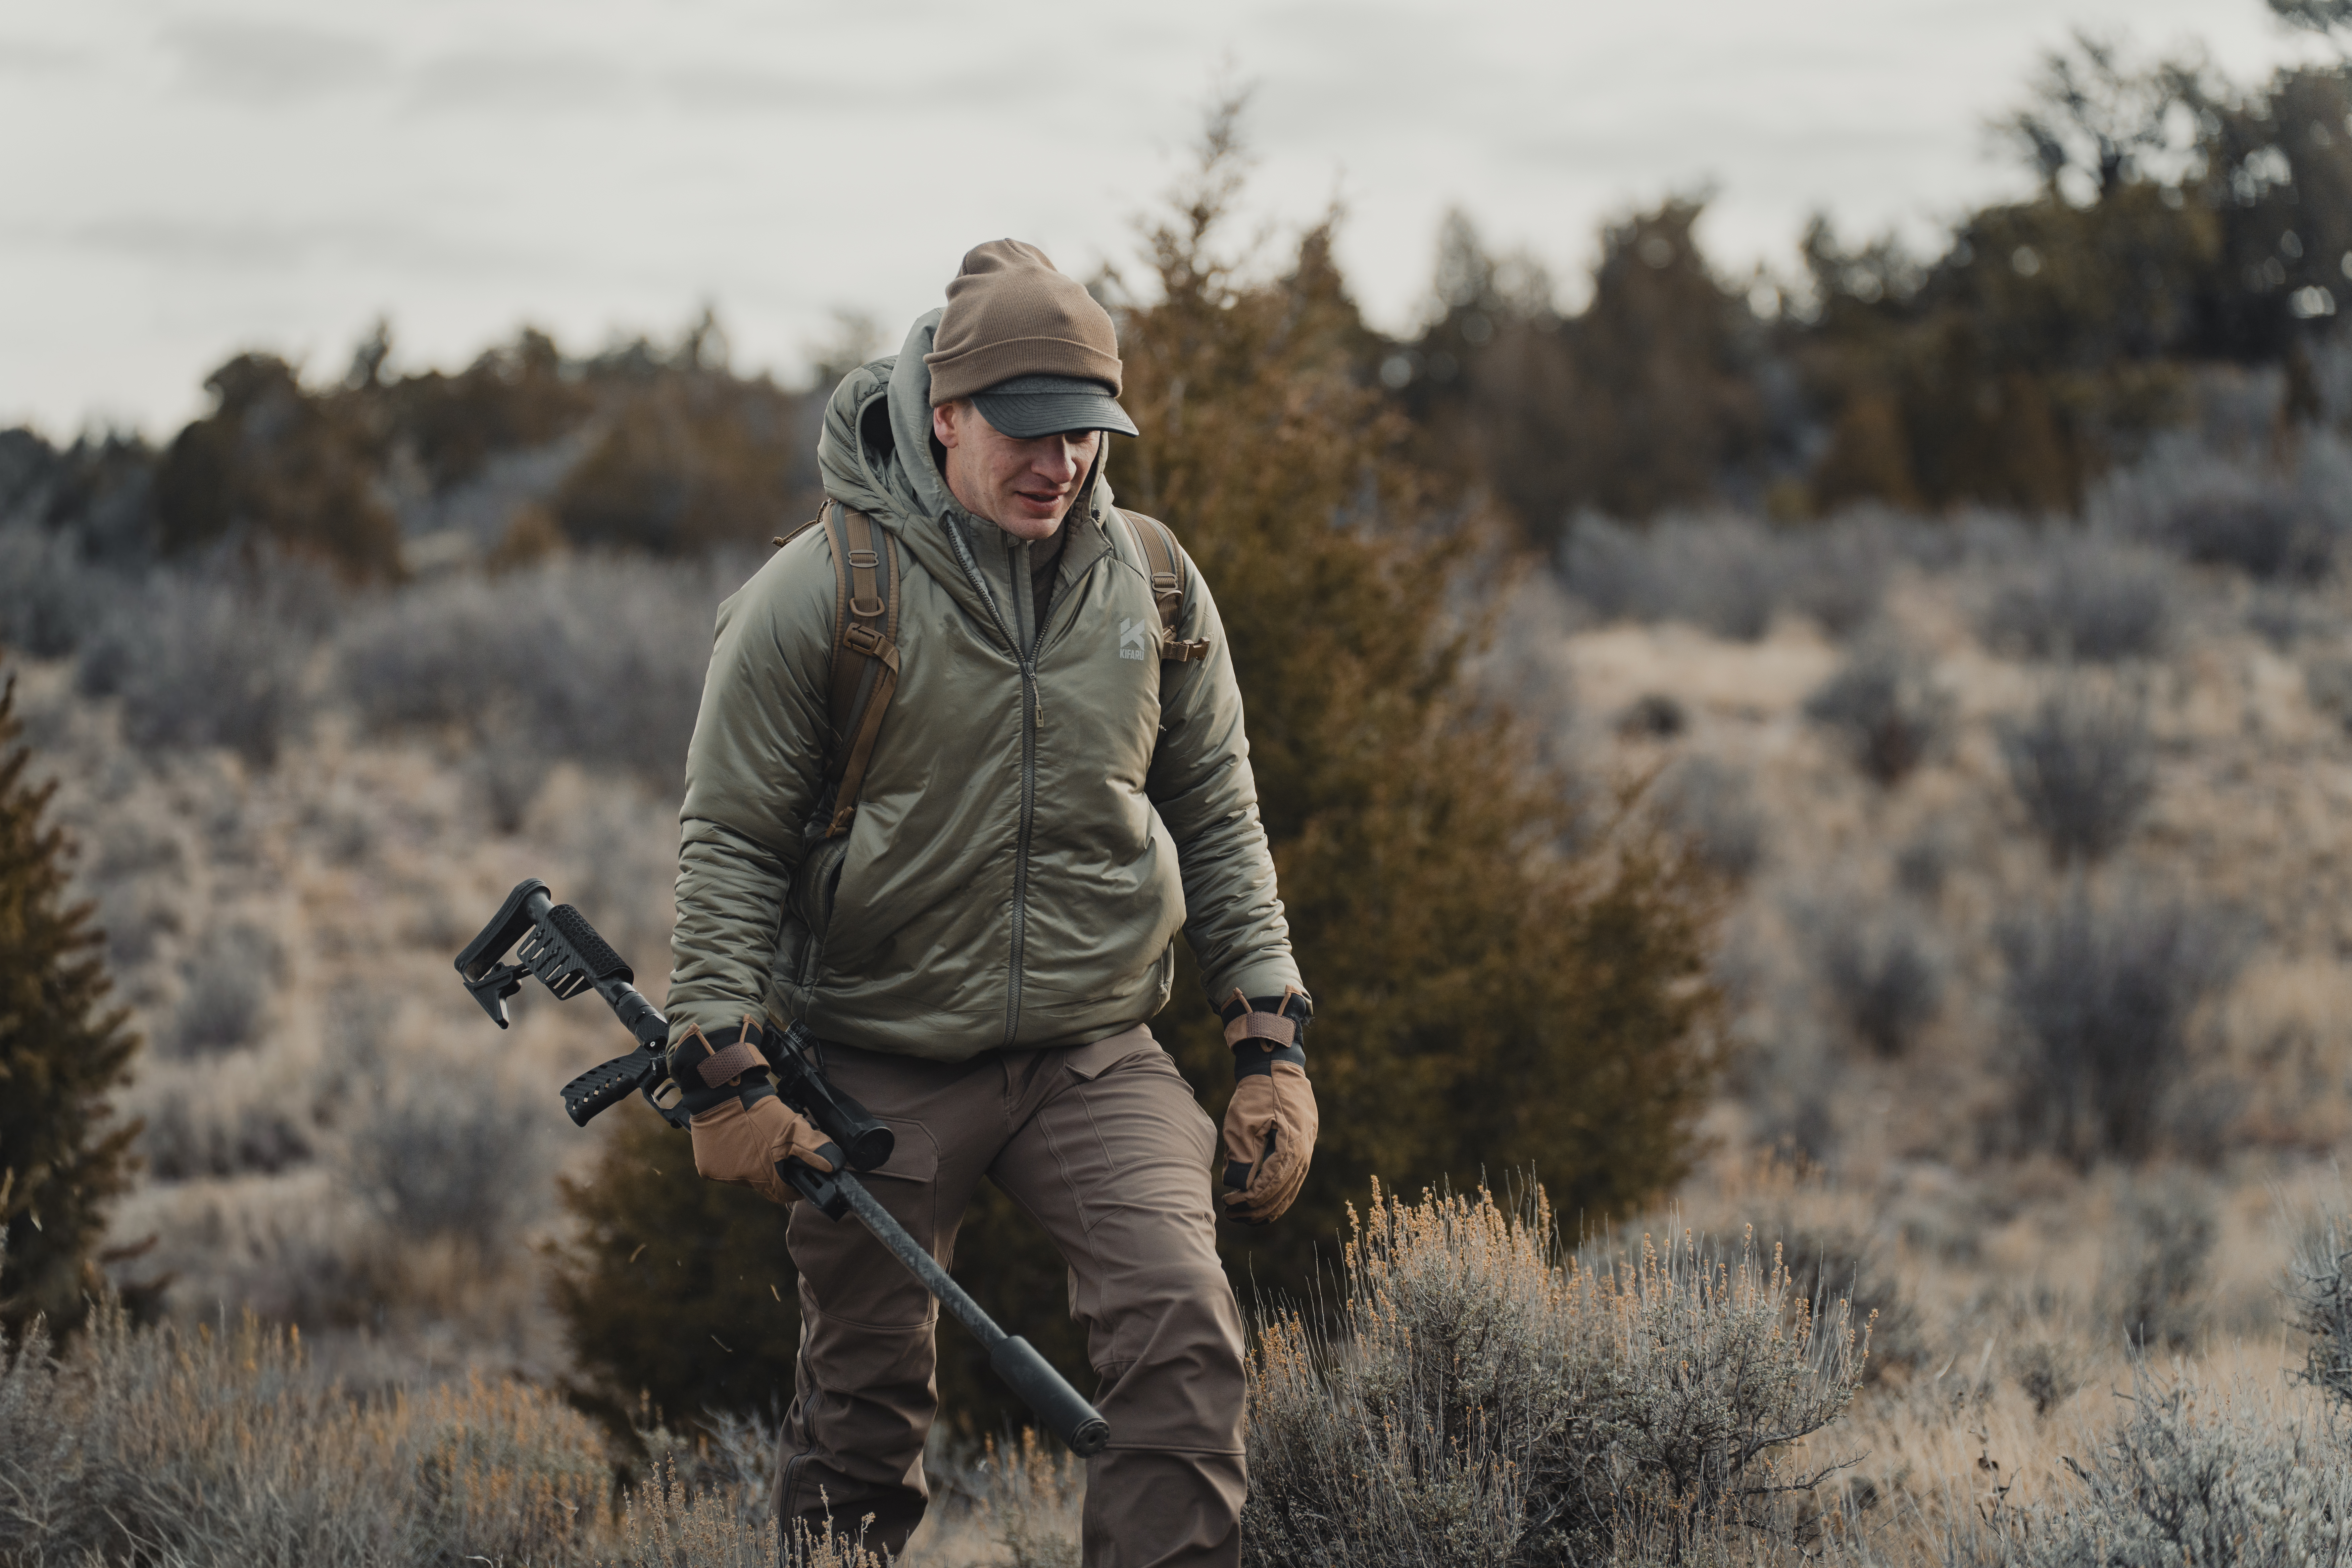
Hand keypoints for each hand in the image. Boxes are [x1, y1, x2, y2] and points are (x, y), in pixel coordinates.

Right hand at [689, 1094, 835, 1205]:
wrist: (722, 1092)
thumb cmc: (758, 1109)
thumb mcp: (792, 1126)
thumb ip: (814, 1147)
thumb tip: (832, 1166)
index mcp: (765, 1176)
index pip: (785, 1192)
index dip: (794, 1182)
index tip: (797, 1171)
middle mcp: (742, 1181)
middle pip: (764, 1183)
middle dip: (772, 1169)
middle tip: (773, 1147)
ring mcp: (723, 1176)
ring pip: (744, 1175)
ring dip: (751, 1162)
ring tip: (753, 1139)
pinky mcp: (706, 1168)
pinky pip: (725, 1168)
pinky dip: (732, 1157)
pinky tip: (737, 1140)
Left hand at [1221, 1062, 1317, 1223]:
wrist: (1278, 1070)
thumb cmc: (1257, 1093)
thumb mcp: (1243, 1121)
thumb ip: (1243, 1155)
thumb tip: (1238, 1187)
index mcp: (1291, 1145)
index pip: (1270, 1184)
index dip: (1249, 1199)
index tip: (1228, 1203)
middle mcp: (1303, 1154)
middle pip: (1281, 1195)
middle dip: (1255, 1210)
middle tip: (1230, 1215)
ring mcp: (1305, 1154)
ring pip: (1288, 1193)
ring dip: (1265, 1208)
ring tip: (1242, 1216)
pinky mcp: (1302, 1152)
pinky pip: (1291, 1183)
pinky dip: (1276, 1198)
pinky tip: (1259, 1207)